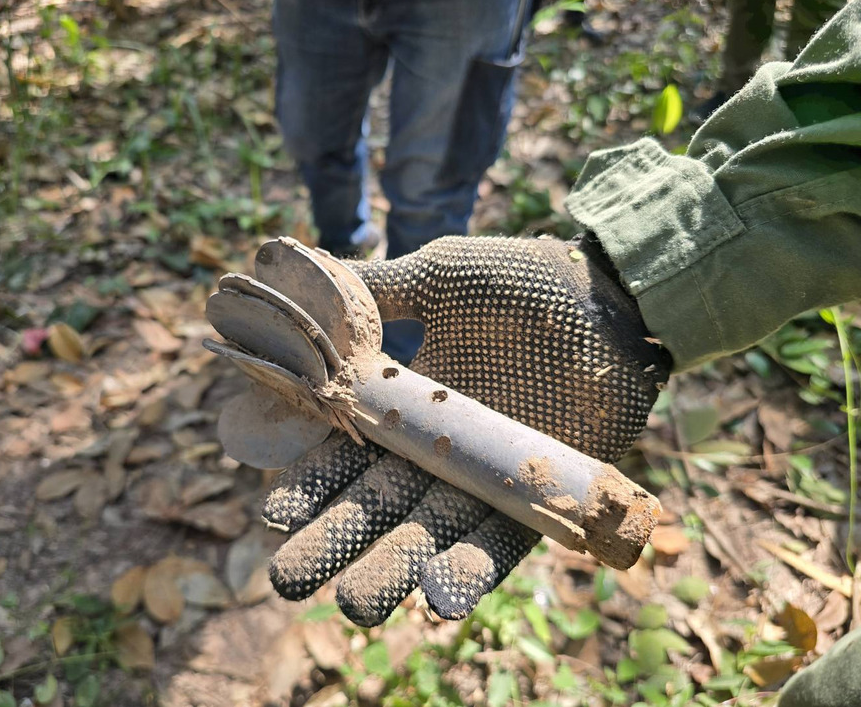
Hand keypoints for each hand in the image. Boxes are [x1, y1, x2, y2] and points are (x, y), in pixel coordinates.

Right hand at [262, 235, 669, 625]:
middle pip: (377, 506)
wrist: (608, 296)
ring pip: (429, 535)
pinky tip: (436, 598)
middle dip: (335, 543)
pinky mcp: (537, 496)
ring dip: (393, 571)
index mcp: (406, 406)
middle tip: (289, 581)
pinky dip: (470, 569)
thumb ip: (373, 290)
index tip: (276, 513)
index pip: (347, 454)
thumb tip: (294, 282)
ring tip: (354, 606)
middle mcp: (438, 451)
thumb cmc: (522, 281)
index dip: (313, 484)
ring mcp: (485, 478)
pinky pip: (499, 543)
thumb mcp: (437, 278)